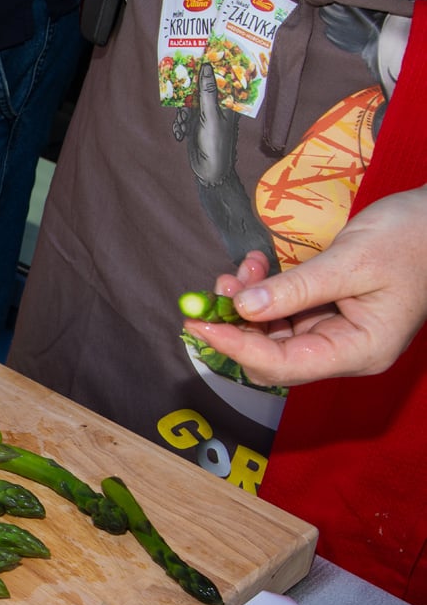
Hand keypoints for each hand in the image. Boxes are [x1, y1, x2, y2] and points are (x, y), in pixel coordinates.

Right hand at [174, 62, 239, 188]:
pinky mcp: (194, 126)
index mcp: (227, 102)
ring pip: (187, 104)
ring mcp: (204, 116)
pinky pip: (182, 117)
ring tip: (181, 127)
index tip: (194, 58)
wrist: (209, 171)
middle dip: (186, 96)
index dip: (207, 68)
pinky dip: (178, 125)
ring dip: (180, 115)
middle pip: (199, 90)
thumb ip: (208, 92)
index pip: (218, 78)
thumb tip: (206, 67)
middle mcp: (216, 106)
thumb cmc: (216, 143)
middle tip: (177, 96)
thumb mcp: (211, 116)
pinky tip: (179, 135)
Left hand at [185, 186, 426, 384]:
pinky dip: (264, 293)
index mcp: (359, 350)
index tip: (198, 325)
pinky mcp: (326, 314)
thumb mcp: (350, 261)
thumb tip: (243, 308)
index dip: (236, 347)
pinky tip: (256, 266)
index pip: (283, 365)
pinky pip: (283, 313)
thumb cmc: (410, 239)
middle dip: (238, 324)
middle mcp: (343, 350)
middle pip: (271, 356)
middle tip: (218, 287)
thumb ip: (296, 289)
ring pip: (272, 334)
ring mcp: (334, 333)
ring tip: (241, 268)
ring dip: (247, 304)